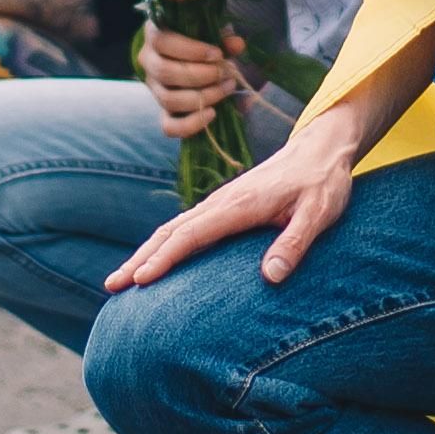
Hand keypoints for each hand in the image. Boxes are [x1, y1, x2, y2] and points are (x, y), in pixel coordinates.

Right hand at [106, 108, 360, 289]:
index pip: (192, 234)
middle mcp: (222, 202)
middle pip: (170, 231)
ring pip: (172, 228)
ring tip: (120, 279)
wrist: (322, 148)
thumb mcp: (319, 213)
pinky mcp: (224, 206)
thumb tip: (270, 277)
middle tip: (111, 285)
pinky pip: (185, 226)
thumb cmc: (323, 182)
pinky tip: (155, 261)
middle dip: (139, 258)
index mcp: (239, 204)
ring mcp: (220, 202)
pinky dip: (162, 244)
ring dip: (145, 252)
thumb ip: (295, 243)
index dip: (164, 258)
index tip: (140, 280)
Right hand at [136, 8, 243, 128]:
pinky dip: (191, 124)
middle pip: (165, 72)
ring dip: (202, 96)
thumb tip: (237, 44)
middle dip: (201, 75)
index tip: (218, 54)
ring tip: (227, 88)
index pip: (162, 42)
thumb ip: (223, 37)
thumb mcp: (210, 34)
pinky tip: (212, 113)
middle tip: (226, 73)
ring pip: (169, 99)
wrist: (194, 61)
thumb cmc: (202, 41)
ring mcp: (154, 89)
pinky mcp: (163, 111)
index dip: (190, 50)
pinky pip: (168, 126)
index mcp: (155, 36)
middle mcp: (149, 63)